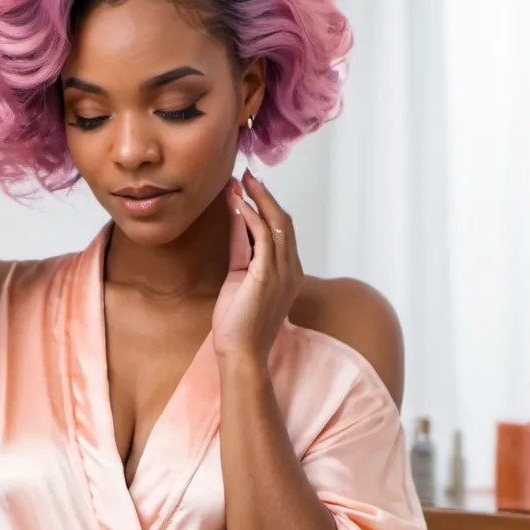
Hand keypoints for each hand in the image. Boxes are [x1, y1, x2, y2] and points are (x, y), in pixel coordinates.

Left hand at [212, 168, 302, 366]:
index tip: (250, 189)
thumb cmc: (238, 324)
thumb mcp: (239, 280)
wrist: (241, 353)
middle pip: (283, 222)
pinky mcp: (268, 275)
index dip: (266, 207)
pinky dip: (251, 217)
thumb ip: (241, 251)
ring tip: (242, 182)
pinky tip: (239, 203)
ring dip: (259, 199)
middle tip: (247, 176)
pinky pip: (263, 237)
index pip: (281, 232)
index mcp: (289, 273)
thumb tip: (237, 222)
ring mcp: (284, 273)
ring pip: (277, 224)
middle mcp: (292, 270)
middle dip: (265, 196)